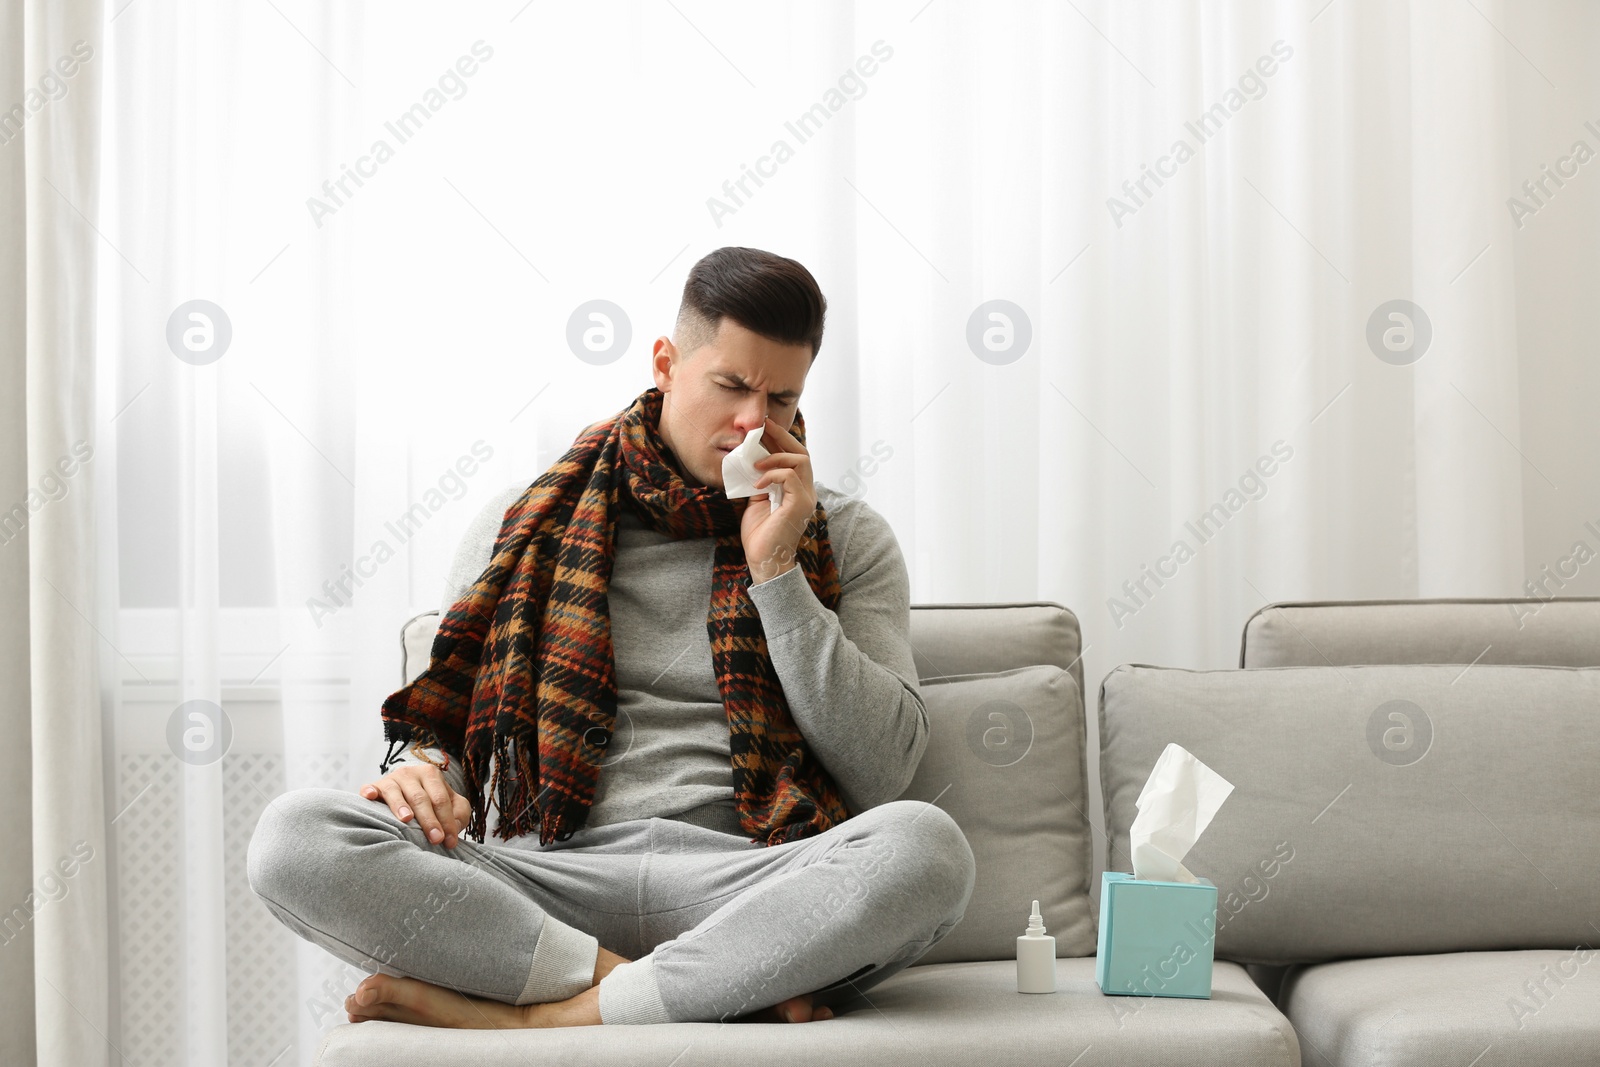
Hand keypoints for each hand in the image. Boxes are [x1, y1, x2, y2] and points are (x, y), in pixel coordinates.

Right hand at [359, 763, 471, 847]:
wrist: (405, 790)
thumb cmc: (431, 802)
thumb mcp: (451, 804)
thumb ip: (459, 812)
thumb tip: (454, 825)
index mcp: (431, 775)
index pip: (441, 799)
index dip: (447, 821)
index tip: (449, 842)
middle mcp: (410, 774)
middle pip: (420, 798)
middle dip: (429, 820)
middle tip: (435, 839)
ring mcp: (390, 779)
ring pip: (395, 792)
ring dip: (400, 805)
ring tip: (407, 819)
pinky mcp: (374, 786)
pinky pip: (370, 787)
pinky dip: (369, 791)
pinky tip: (370, 797)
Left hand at [740, 416, 816, 584]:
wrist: (763, 560)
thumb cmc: (760, 534)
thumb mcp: (757, 501)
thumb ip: (760, 481)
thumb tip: (750, 461)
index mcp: (798, 489)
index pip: (795, 457)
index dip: (781, 439)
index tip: (763, 426)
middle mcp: (807, 491)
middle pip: (802, 452)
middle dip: (781, 436)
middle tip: (762, 426)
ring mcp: (806, 497)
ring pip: (800, 460)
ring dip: (775, 456)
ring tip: (755, 463)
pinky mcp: (800, 504)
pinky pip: (790, 477)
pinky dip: (772, 474)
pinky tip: (757, 483)